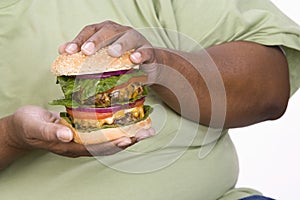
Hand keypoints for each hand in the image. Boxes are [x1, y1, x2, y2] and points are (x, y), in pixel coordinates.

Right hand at [5, 106, 153, 157]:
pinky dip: (116, 126)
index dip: (113, 144)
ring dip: (127, 133)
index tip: (129, 138)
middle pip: (108, 145)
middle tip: (147, 132)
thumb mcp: (35, 126)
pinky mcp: (83, 128)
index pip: (96, 147)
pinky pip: (103, 129)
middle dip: (128, 139)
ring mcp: (83, 137)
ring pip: (108, 138)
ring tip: (145, 128)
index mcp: (70, 146)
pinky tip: (127, 119)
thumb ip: (50, 131)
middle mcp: (80, 143)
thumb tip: (68, 135)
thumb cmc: (27, 127)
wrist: (24, 126)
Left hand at [58, 20, 158, 83]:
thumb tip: (62, 51)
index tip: (67, 51)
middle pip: (108, 31)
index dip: (78, 39)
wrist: (148, 65)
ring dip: (119, 44)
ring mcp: (136, 40)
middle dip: (96, 40)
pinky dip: (140, 54)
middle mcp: (121, 31)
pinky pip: (146, 51)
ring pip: (128, 38)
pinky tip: (134, 59)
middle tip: (86, 51)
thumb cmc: (122, 59)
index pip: (90, 30)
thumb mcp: (103, 56)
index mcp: (106, 31)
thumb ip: (85, 53)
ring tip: (112, 53)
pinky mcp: (149, 51)